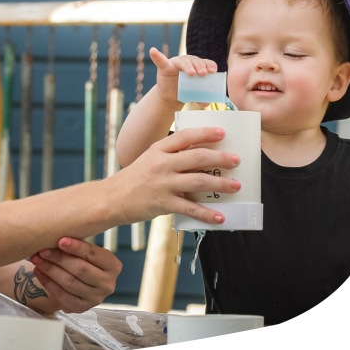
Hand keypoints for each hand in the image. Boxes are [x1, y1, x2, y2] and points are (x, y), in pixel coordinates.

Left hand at [30, 237, 121, 312]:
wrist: (82, 282)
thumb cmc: (84, 260)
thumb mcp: (88, 252)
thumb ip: (78, 246)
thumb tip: (56, 234)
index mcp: (113, 266)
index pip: (93, 254)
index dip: (76, 247)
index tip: (60, 240)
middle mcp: (107, 284)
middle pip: (80, 269)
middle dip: (59, 258)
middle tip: (43, 250)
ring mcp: (95, 298)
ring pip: (69, 282)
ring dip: (50, 269)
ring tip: (37, 259)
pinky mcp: (81, 308)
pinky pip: (61, 295)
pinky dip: (48, 282)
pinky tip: (39, 272)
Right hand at [115, 126, 240, 224]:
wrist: (112, 198)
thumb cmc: (134, 178)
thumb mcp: (150, 159)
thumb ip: (171, 156)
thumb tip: (201, 157)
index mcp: (158, 149)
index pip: (186, 136)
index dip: (205, 133)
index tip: (222, 133)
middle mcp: (162, 164)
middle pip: (198, 157)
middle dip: (221, 158)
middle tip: (236, 161)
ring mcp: (163, 183)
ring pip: (199, 180)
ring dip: (221, 184)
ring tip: (236, 186)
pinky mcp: (164, 203)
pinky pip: (191, 208)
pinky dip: (207, 214)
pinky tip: (220, 216)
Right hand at [149, 47, 216, 104]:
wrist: (171, 95)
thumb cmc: (185, 90)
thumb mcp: (194, 93)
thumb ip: (200, 96)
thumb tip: (206, 103)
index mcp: (198, 66)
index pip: (206, 63)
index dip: (210, 65)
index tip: (213, 71)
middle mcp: (188, 62)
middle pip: (195, 61)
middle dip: (200, 66)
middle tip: (203, 73)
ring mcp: (176, 63)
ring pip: (183, 61)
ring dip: (188, 65)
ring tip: (191, 72)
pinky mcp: (164, 67)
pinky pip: (161, 60)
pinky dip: (156, 55)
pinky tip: (153, 51)